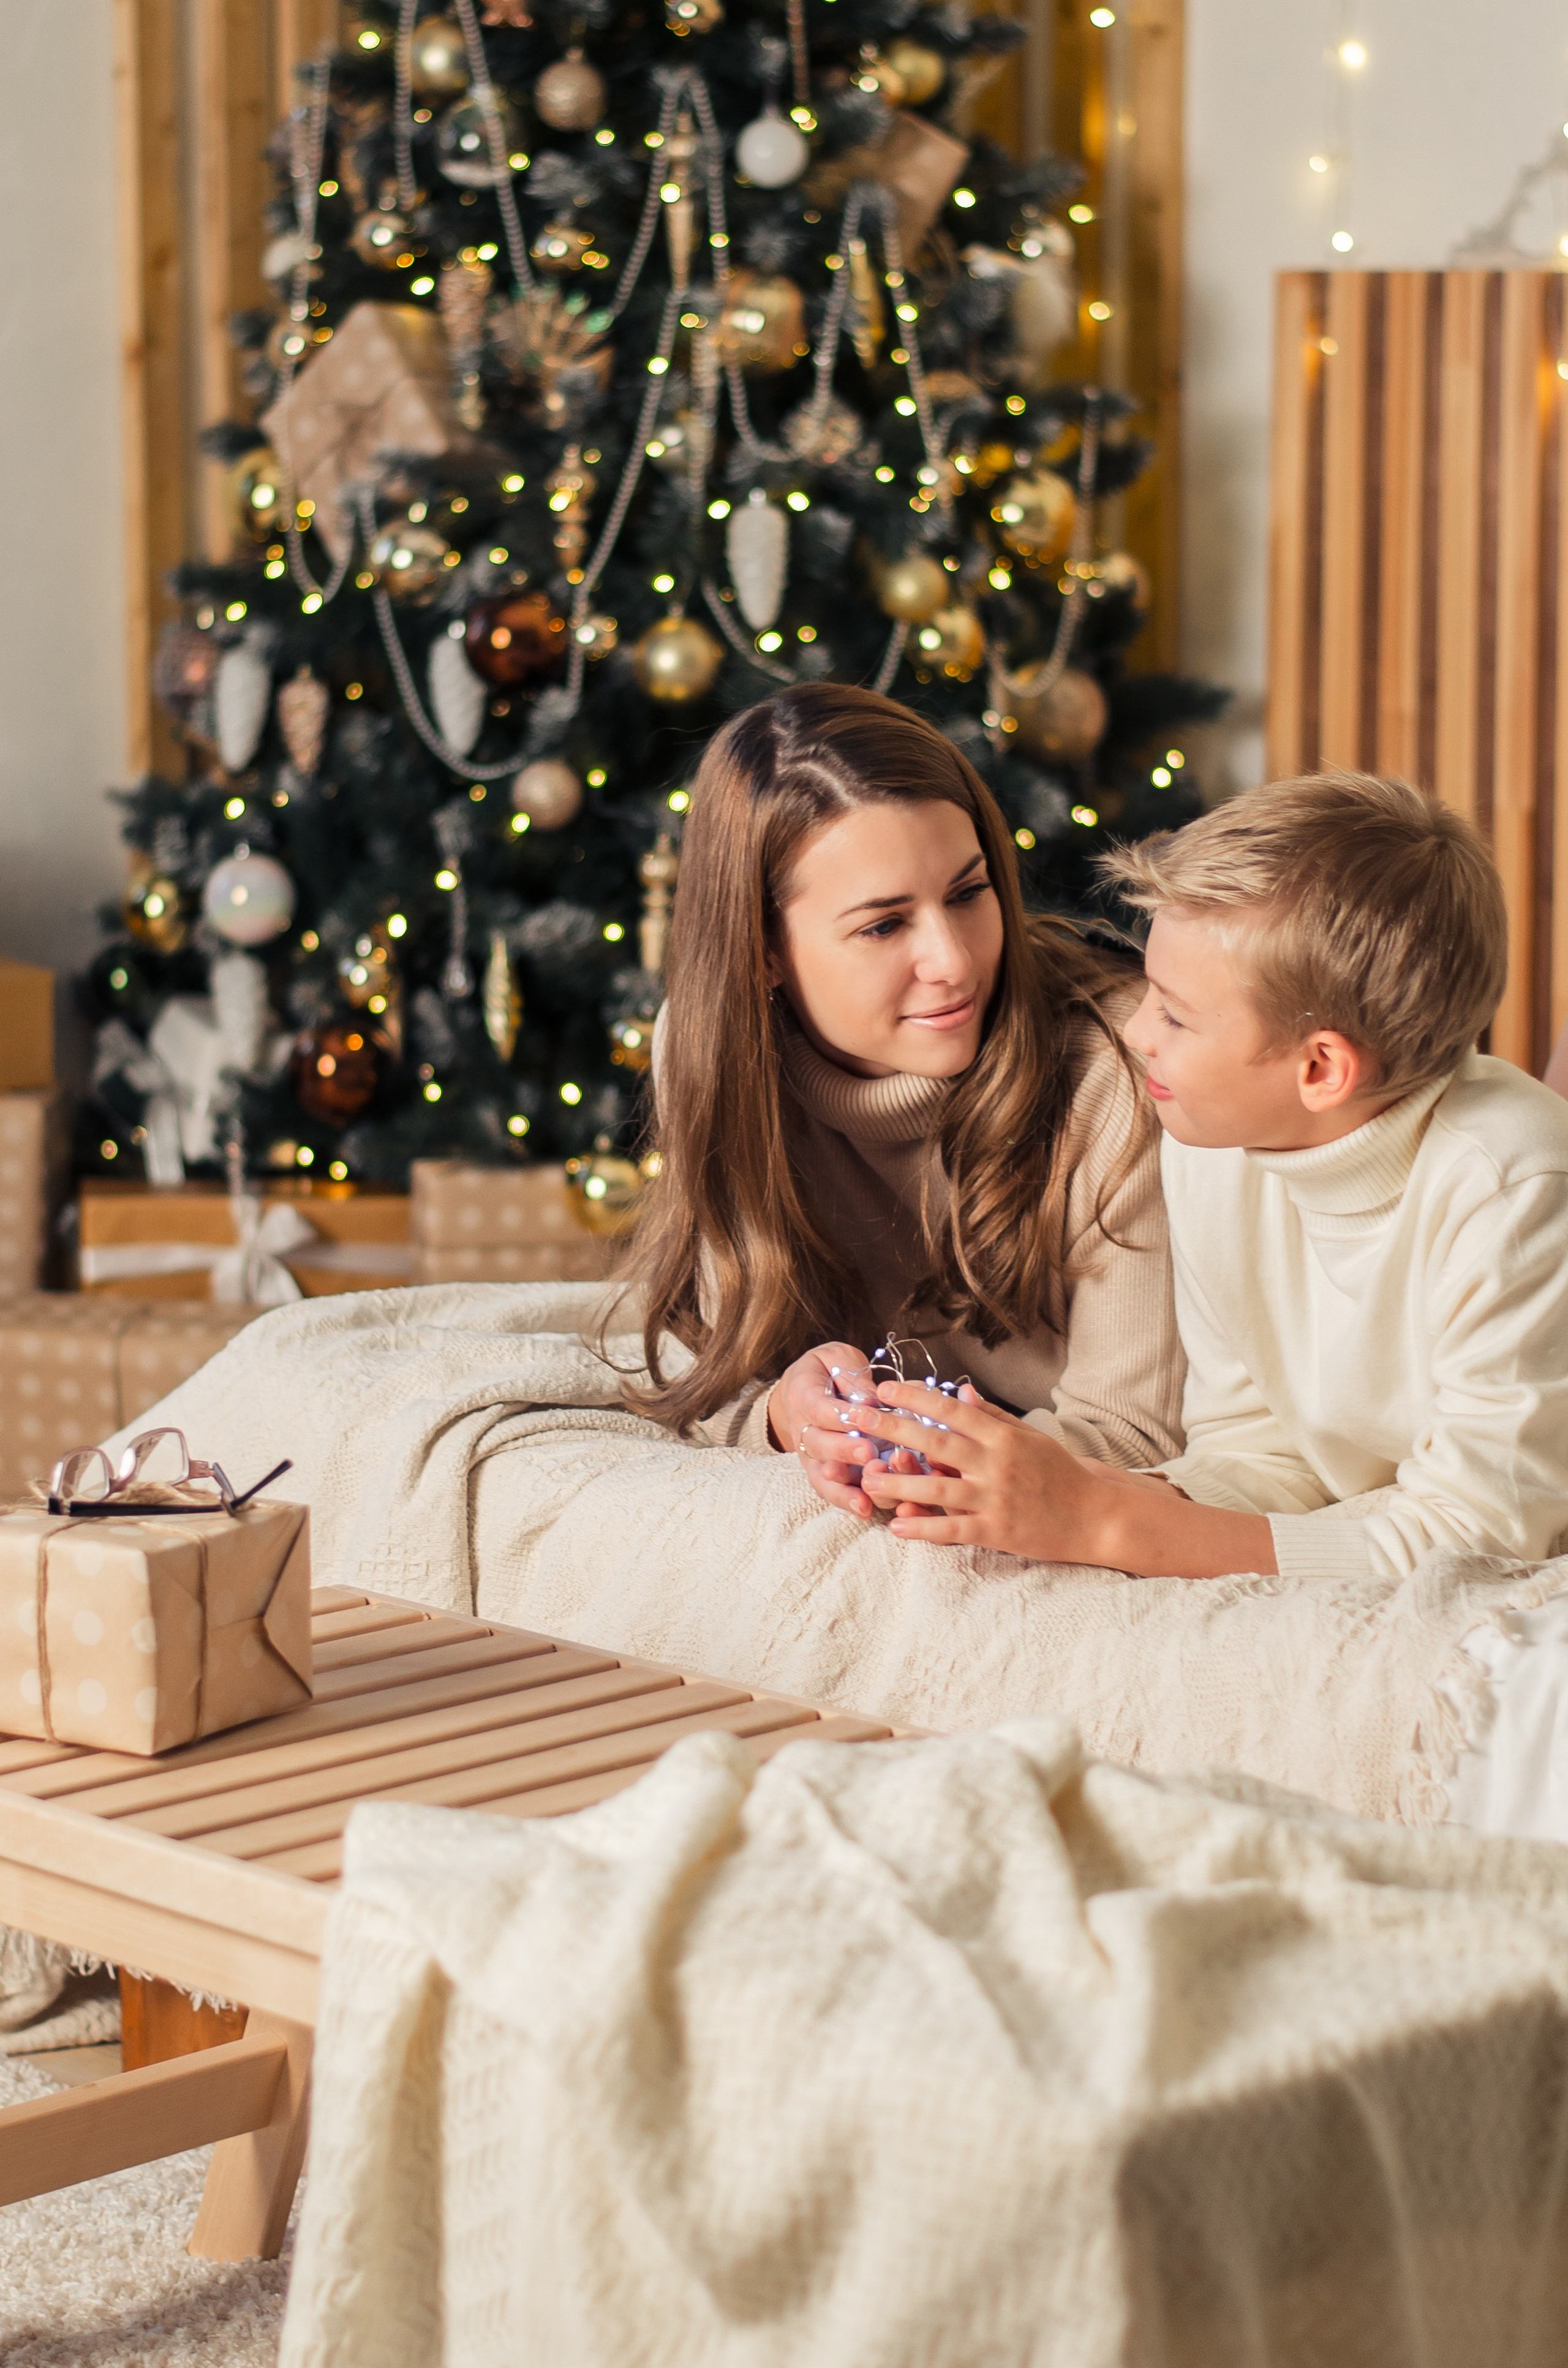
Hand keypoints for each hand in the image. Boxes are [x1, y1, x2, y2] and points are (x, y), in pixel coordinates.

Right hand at [766, 1343, 927, 1521]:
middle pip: (820, 1446)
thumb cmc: (828, 1370)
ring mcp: (811, 1457)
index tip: (864, 1416)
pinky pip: (831, 1492)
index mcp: (804, 1395)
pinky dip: (846, 1502)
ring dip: (844, 1487)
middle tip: (867, 1452)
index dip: (841, 1415)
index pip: (820, 1408)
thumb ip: (852, 1375)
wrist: (801, 1389)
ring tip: (865, 1497)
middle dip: (844, 1450)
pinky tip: (866, 1510)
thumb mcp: (838, 1358)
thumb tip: (874, 1398)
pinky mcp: (822, 1474)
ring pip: (823, 1477)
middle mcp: (803, 1431)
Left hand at [803, 1378, 1102, 1557]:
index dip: (914, 1397)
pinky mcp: (997, 1531)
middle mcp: (996, 1463)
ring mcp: (995, 1498)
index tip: (884, 1388)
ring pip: (938, 1489)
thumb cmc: (1061, 1474)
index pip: (950, 1409)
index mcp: (1002, 1437)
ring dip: (899, 1484)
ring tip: (866, 1479)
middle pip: (935, 1442)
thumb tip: (961, 1390)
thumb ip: (993, 1416)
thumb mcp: (1030, 1437)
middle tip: (856, 1418)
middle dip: (891, 1428)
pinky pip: (954, 1530)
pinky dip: (925, 1530)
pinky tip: (898, 1528)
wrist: (1095, 1515)